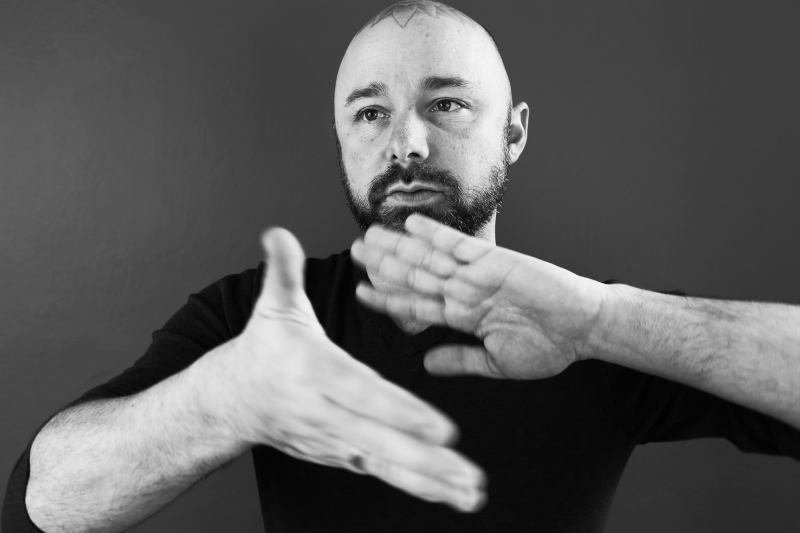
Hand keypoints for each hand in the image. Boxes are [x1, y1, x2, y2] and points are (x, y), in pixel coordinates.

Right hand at [215, 227, 483, 511]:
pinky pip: (383, 471)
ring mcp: (334, 440)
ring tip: (471, 495)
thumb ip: (282, 271)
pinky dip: (417, 484)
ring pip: (386, 464)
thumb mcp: (272, 308)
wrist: (234, 401)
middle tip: (469, 476)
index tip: (438, 428)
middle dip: (426, 461)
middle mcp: (326, 413)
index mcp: (316, 373)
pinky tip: (449, 493)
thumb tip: (276, 233)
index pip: (362, 394)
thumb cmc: (263, 350)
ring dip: (431, 481)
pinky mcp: (341, 454)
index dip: (400, 412)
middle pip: (380, 441)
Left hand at [350, 214, 608, 378]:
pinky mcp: (496, 261)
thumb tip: (425, 365)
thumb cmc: (549, 346)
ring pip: (429, 259)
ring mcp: (478, 274)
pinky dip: (436, 235)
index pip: (416, 305)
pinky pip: (460, 245)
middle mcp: (465, 291)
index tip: (360, 292)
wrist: (584, 328)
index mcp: (464, 315)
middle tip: (355, 251)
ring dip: (399, 249)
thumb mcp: (496, 361)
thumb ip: (460, 360)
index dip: (387, 298)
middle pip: (415, 276)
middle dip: (383, 265)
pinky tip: (411, 225)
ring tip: (370, 238)